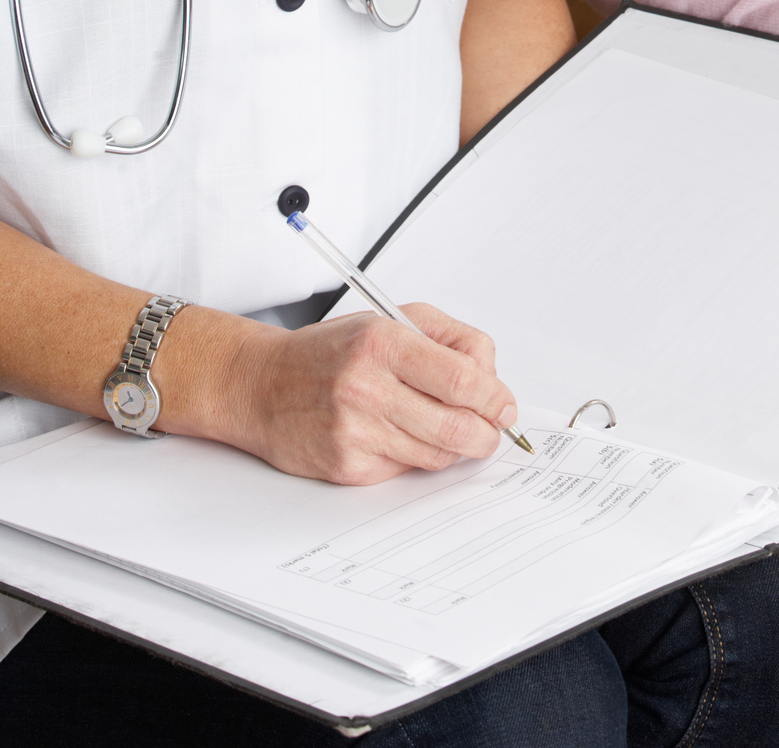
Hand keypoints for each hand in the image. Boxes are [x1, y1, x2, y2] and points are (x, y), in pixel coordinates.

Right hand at [208, 304, 520, 485]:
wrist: (262, 386)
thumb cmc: (331, 352)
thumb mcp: (390, 319)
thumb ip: (448, 339)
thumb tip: (491, 377)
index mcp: (383, 343)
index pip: (461, 379)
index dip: (495, 398)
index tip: (505, 405)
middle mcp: (367, 388)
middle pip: (456, 427)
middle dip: (486, 433)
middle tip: (493, 429)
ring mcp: (355, 432)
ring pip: (436, 454)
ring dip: (455, 446)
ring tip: (450, 427)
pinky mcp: (347, 467)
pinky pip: (405, 469)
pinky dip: (416, 455)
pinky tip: (403, 435)